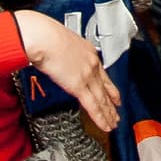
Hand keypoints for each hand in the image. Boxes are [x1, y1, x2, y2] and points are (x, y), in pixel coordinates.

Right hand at [14, 11, 120, 131]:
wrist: (43, 37)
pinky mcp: (79, 85)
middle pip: (105, 88)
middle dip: (111, 103)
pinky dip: (100, 117)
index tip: (114, 95)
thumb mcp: (62, 43)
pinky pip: (93, 105)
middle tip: (117, 113)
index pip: (102, 74)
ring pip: (101, 99)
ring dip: (108, 113)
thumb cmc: (45, 36)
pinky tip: (106, 124)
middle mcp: (91, 64)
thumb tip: (60, 59)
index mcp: (88, 52)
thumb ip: (65, 54)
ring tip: (113, 123)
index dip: (110, 87)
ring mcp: (87, 75)